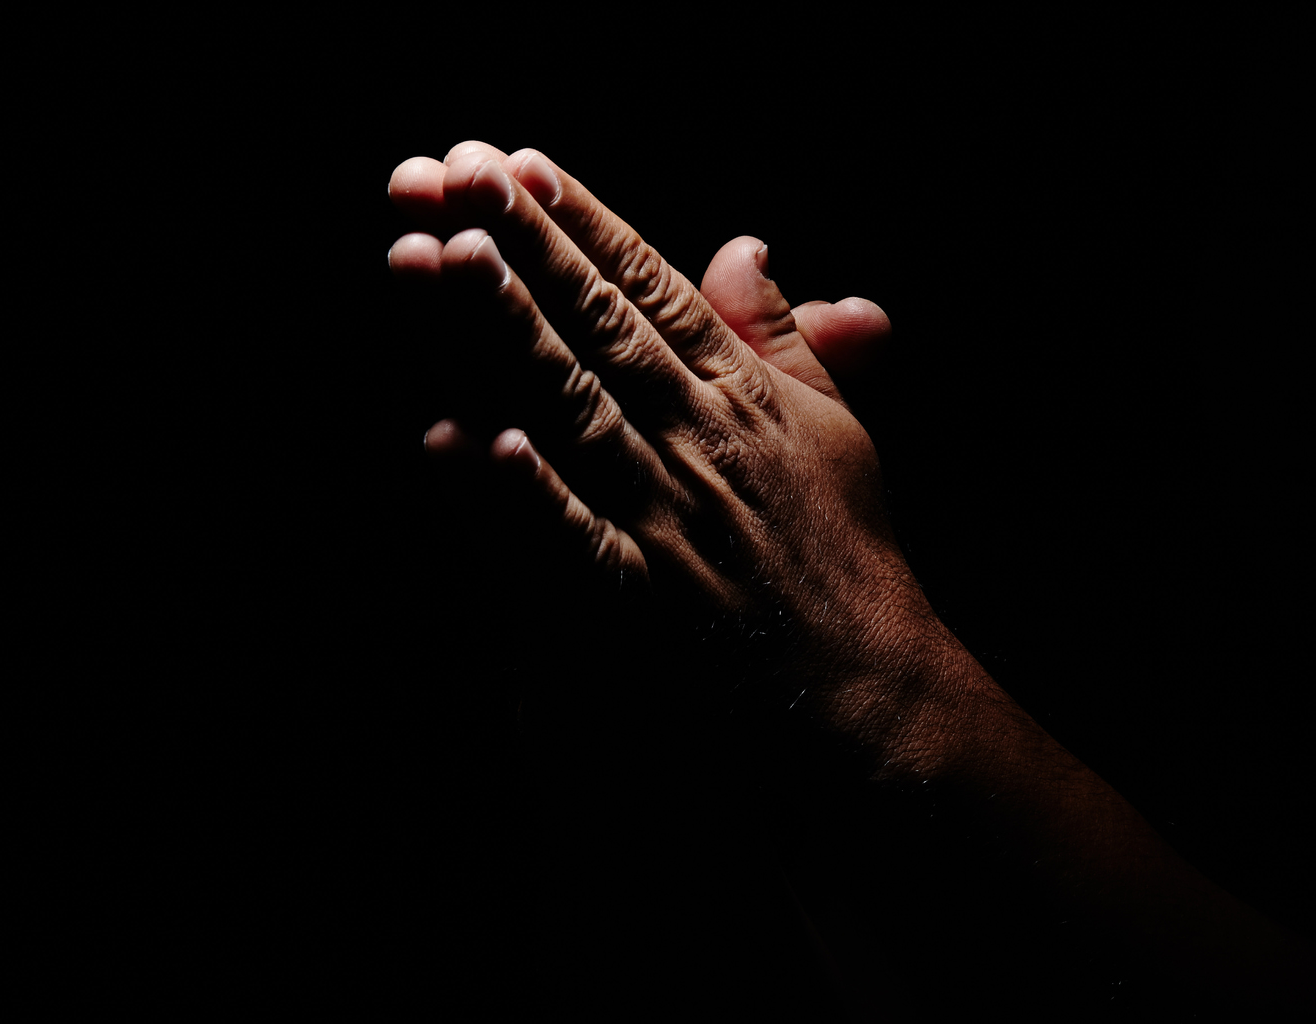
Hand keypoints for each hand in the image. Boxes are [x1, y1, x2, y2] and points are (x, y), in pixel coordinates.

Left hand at [389, 143, 962, 754]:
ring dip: (508, 334)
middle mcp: (702, 440)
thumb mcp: (831, 426)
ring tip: (446, 258)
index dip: (581, 223)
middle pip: (600, 328)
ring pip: (574, 409)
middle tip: (456, 174)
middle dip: (526, 246)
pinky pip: (576, 543)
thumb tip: (744, 244)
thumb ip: (779, 335)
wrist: (869, 688)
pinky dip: (528, 495)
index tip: (516, 163)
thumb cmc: (847, 553)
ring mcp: (670, 519)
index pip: (650, 290)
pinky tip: (470, 443)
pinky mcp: (644, 604)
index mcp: (741, 393)